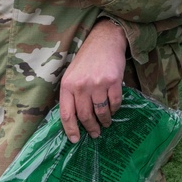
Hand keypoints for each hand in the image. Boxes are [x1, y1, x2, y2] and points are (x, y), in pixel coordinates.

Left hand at [58, 20, 125, 142]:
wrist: (104, 41)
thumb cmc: (86, 60)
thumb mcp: (72, 75)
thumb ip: (71, 95)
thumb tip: (75, 120)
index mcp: (67, 85)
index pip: (67, 114)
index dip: (71, 130)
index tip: (75, 140)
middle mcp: (81, 86)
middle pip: (85, 116)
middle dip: (91, 128)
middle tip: (95, 134)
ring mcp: (98, 83)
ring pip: (101, 111)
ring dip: (104, 121)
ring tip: (106, 123)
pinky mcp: (114, 81)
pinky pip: (115, 103)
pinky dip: (114, 109)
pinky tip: (113, 109)